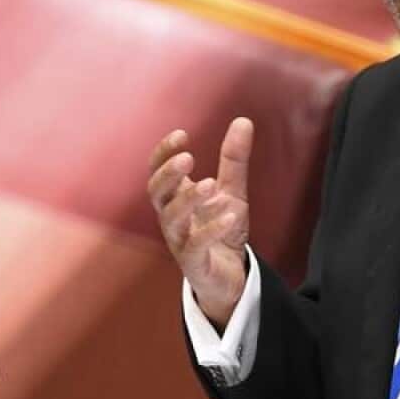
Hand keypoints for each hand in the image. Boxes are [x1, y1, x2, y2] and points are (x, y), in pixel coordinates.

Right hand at [148, 118, 253, 328]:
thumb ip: (234, 159)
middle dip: (169, 175)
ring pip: (173, 219)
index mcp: (176, 198)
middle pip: (157, 193)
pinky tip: (229, 214)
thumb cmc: (222, 231)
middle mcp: (172, 218)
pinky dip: (211, 229)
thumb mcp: (232, 190)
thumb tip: (243, 120)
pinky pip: (196, 245)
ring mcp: (180, 241)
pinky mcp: (194, 262)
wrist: (231, 278)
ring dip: (190, 199)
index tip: (182, 134)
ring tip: (211, 185)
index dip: (164, 152)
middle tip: (188, 159)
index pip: (158, 171)